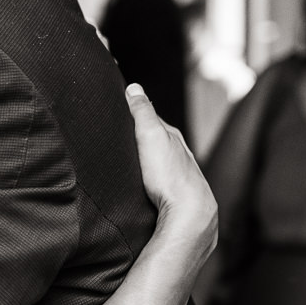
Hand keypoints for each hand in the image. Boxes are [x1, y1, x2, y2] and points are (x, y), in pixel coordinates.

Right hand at [125, 84, 215, 261]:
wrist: (188, 216)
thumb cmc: (170, 176)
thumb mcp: (151, 136)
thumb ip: (142, 112)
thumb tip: (134, 88)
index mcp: (173, 138)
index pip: (151, 119)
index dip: (134, 115)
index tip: (117, 111)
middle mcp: (179, 156)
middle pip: (156, 142)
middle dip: (138, 139)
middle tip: (117, 137)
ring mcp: (177, 177)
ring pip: (158, 164)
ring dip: (144, 162)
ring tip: (126, 164)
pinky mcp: (173, 197)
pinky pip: (158, 183)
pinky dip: (149, 180)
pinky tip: (140, 187)